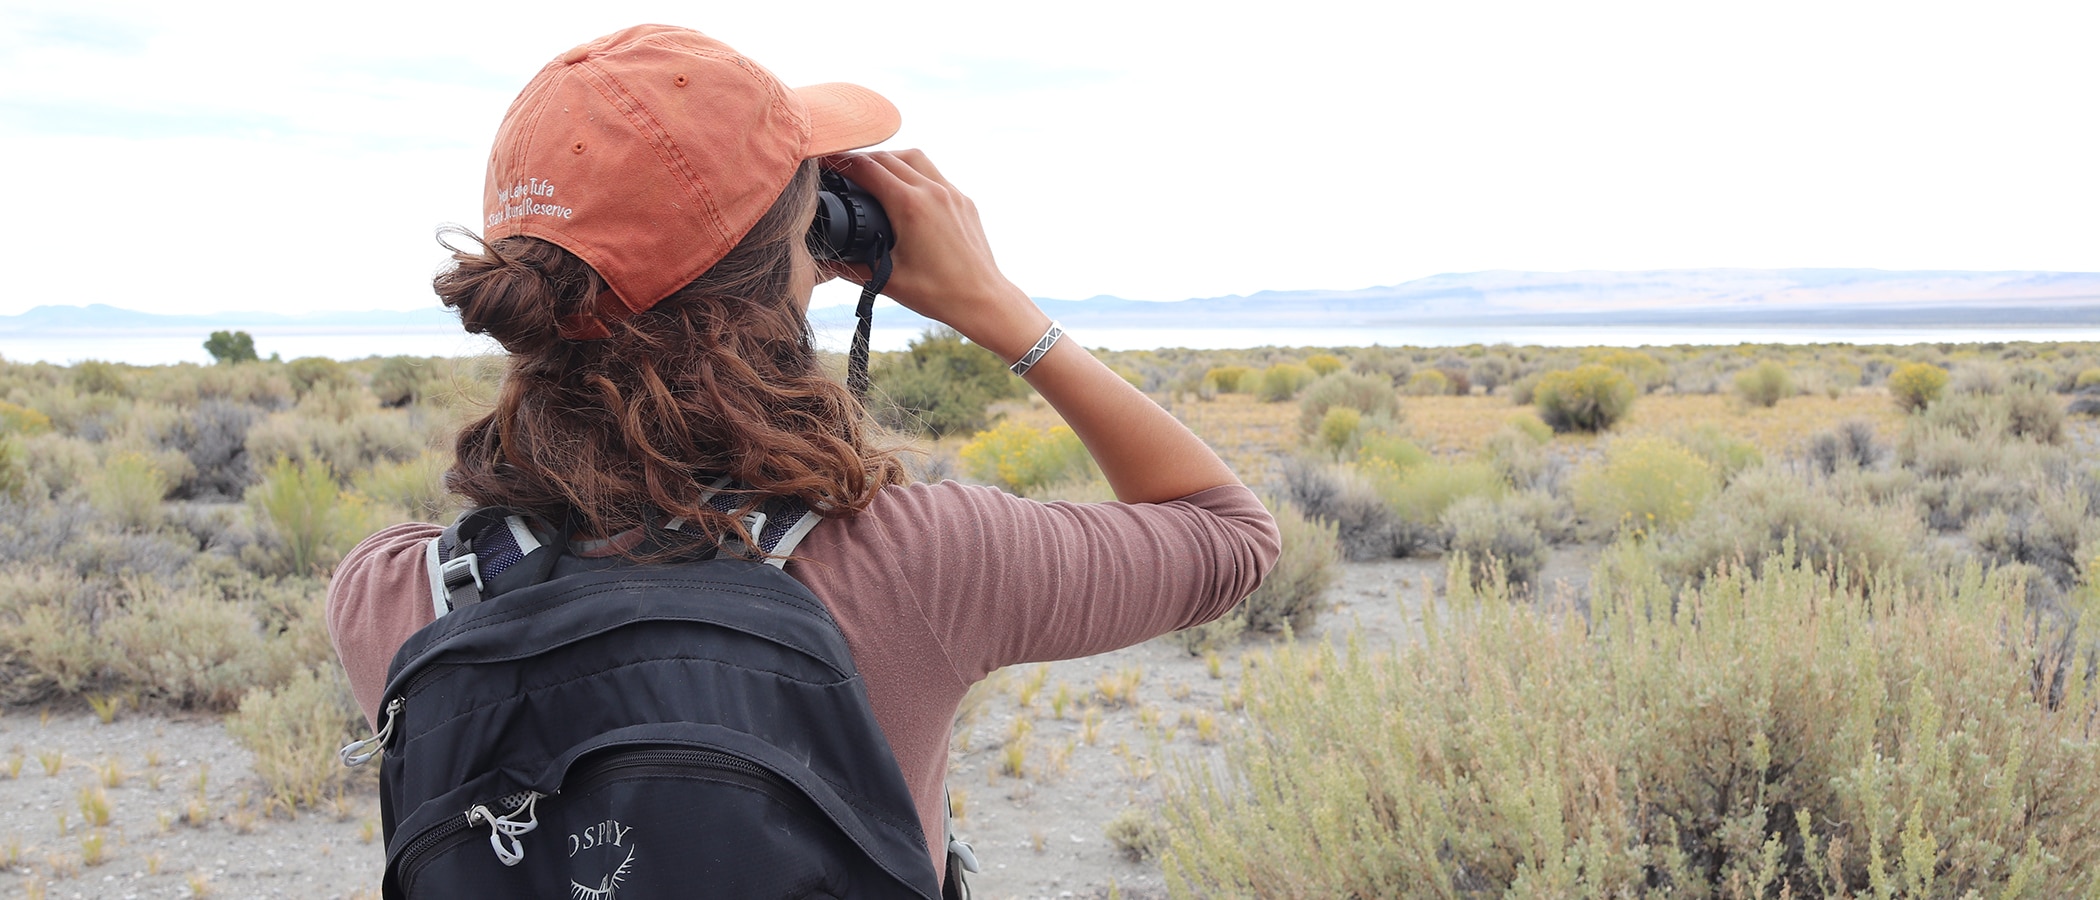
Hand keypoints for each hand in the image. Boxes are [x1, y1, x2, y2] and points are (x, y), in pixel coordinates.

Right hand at [821, 151, 1047, 361]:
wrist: (983, 300)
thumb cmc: (938, 294)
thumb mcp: (887, 281)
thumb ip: (851, 270)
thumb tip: (825, 263)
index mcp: (910, 205)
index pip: (867, 169)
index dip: (841, 161)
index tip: (824, 160)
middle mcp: (932, 191)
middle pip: (888, 157)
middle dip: (862, 158)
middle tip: (843, 167)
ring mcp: (951, 193)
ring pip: (914, 158)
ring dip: (891, 159)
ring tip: (874, 174)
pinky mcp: (964, 201)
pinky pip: (935, 174)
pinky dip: (914, 173)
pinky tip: (905, 190)